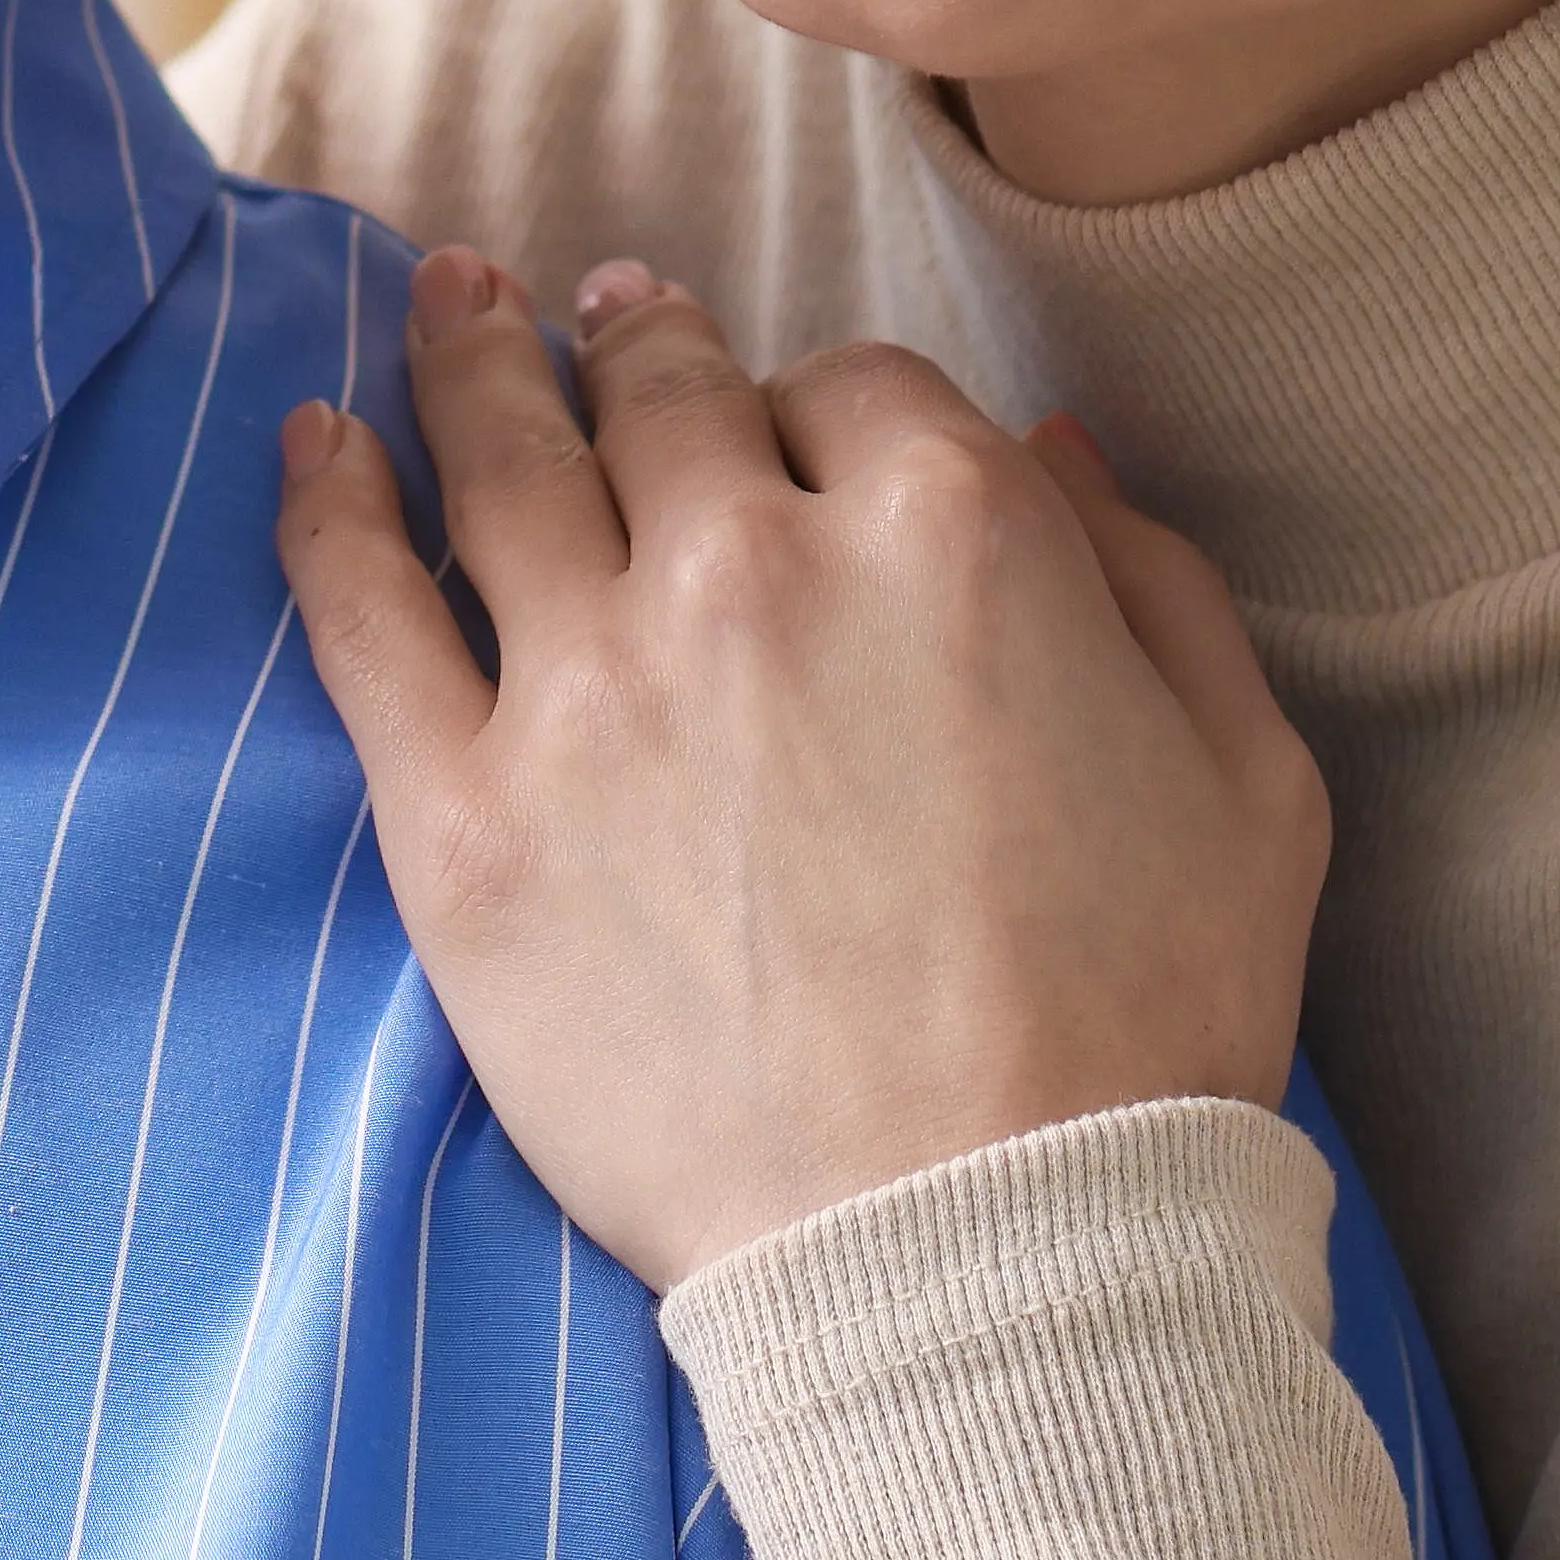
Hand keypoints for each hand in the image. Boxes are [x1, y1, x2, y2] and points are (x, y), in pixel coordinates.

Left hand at [275, 250, 1322, 1292]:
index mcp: (951, 531)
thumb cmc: (1138, 1037)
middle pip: (665, 395)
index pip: (853, 387)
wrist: (978, 1253)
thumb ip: (1156, 583)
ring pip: (504, 457)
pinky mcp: (464, 816)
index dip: (827, 405)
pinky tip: (312, 445)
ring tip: (448, 305)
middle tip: (594, 311)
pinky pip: (361, 610)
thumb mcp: (1247, 783)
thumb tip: (1053, 449)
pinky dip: (327, 506)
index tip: (796, 425)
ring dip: (471, 361)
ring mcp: (591, 684)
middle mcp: (753, 565)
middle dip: (634, 339)